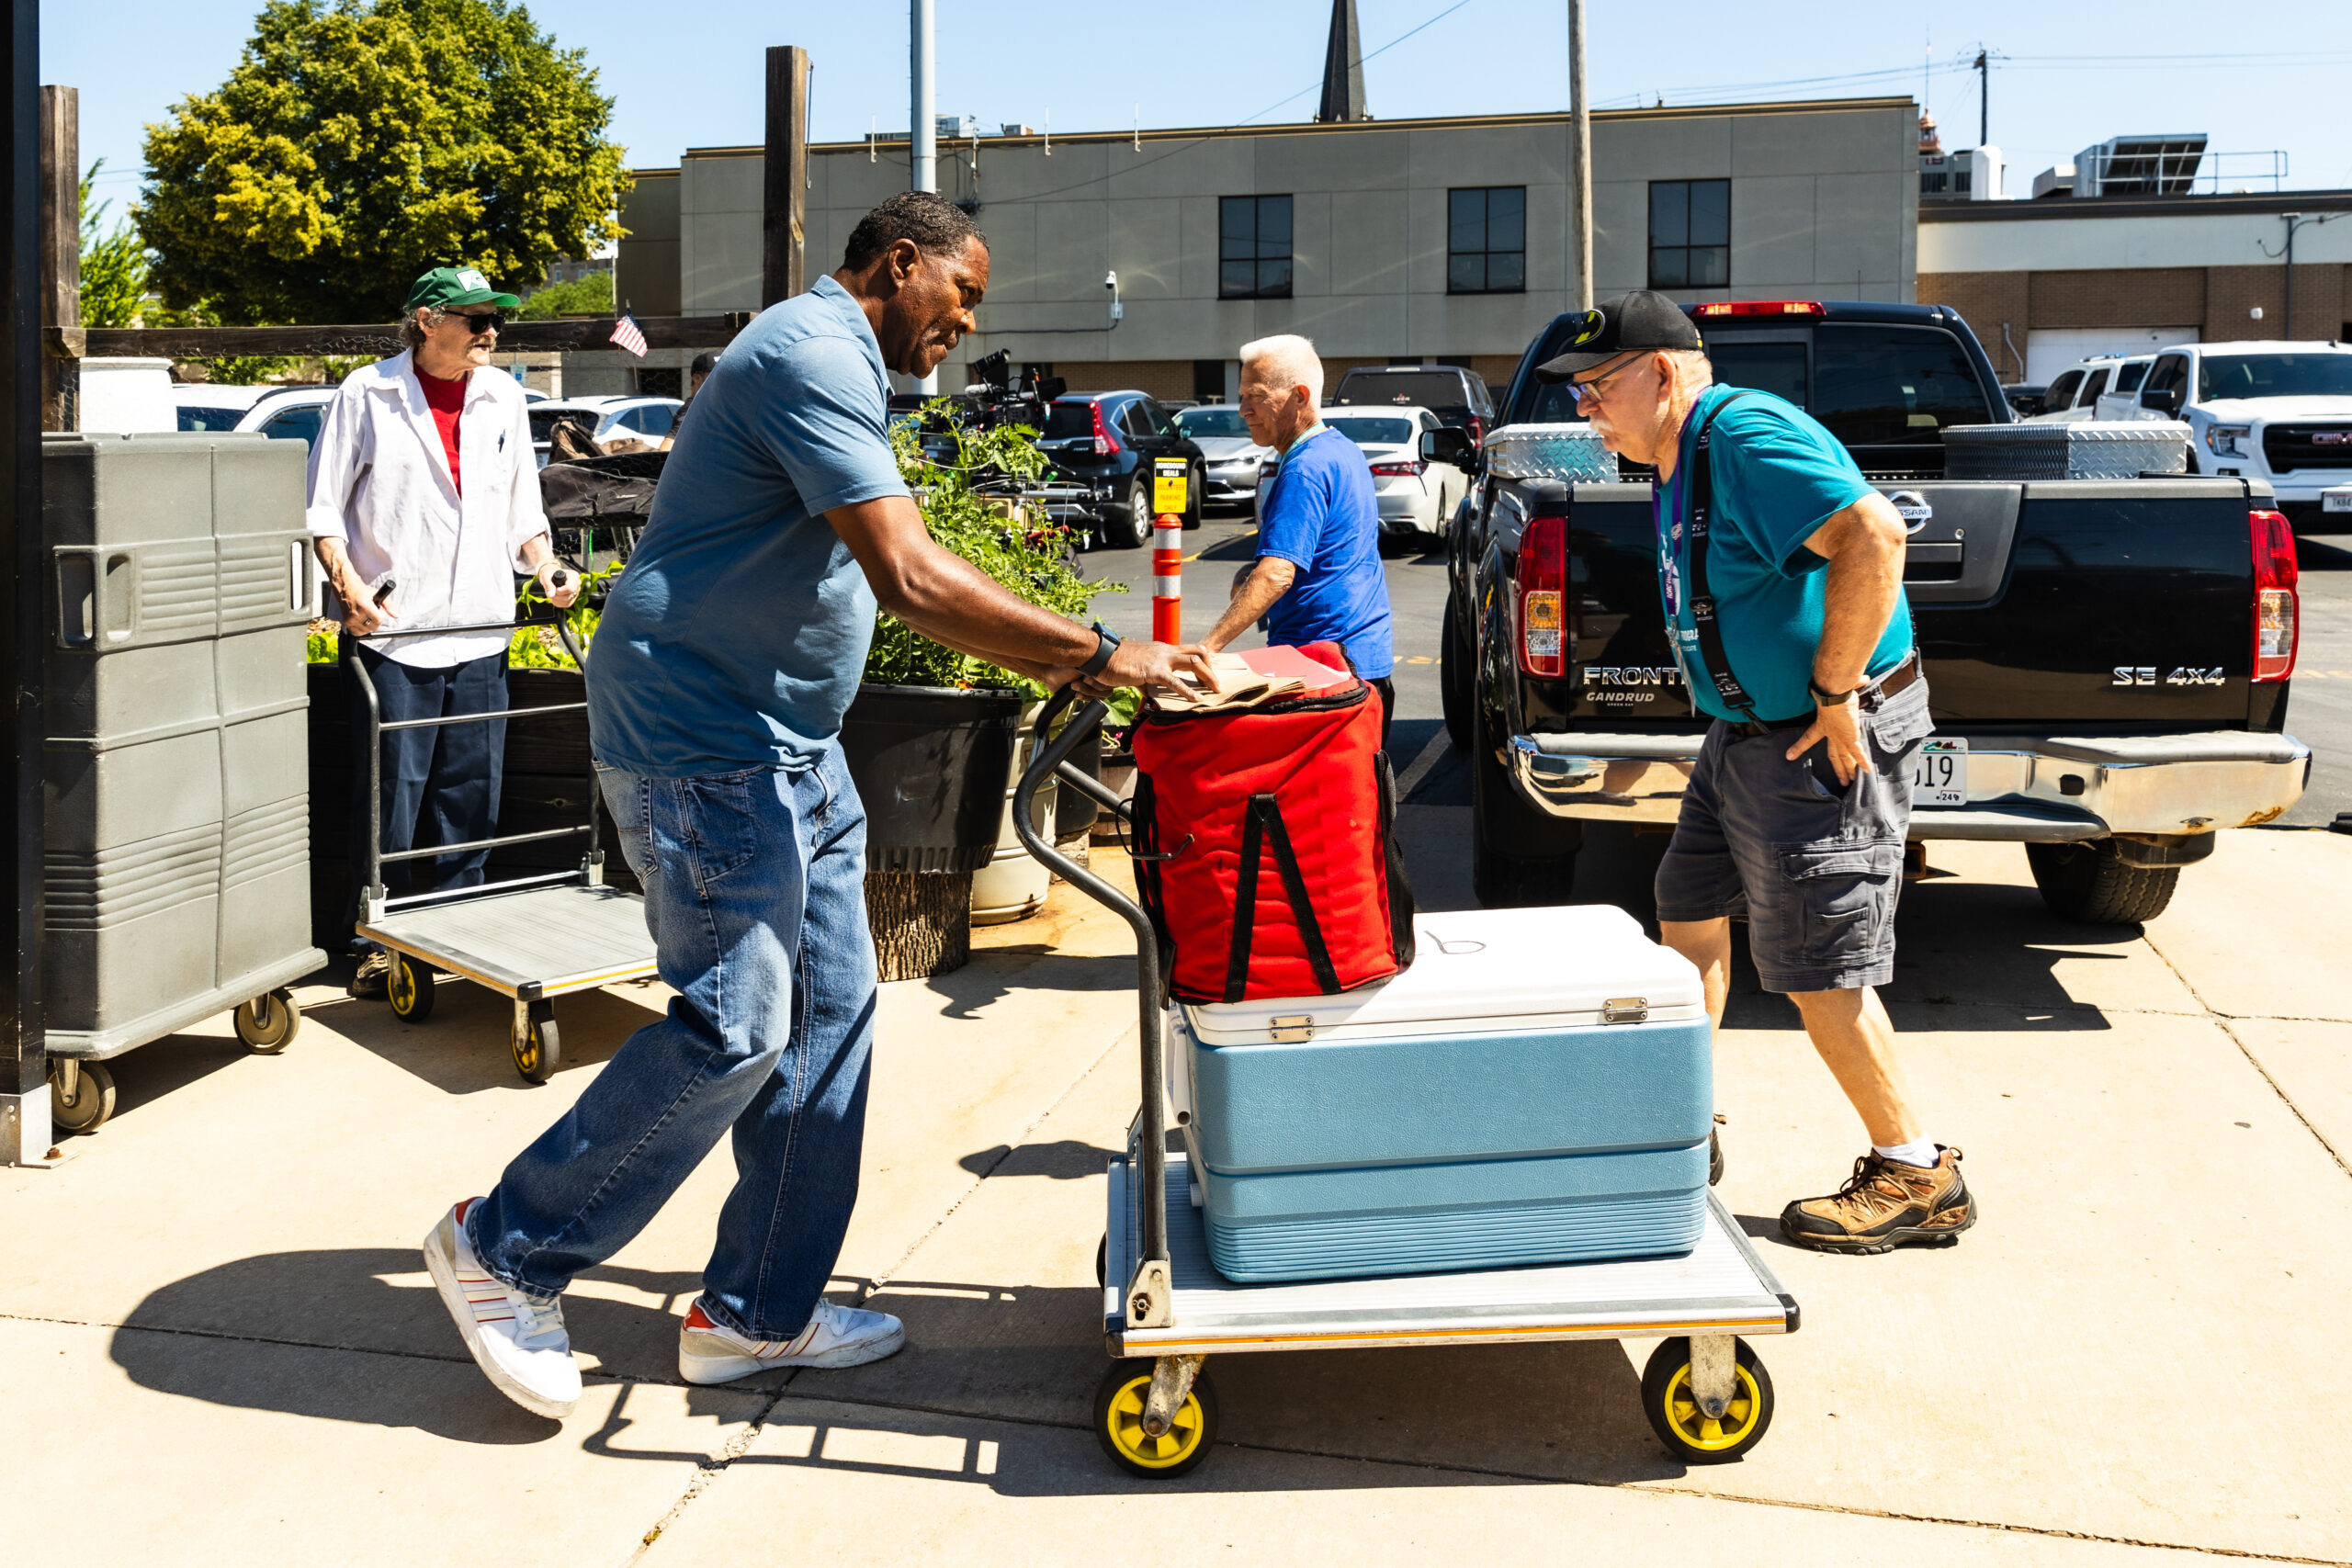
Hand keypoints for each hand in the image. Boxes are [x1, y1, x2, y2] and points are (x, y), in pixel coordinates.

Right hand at [338, 577, 391, 636]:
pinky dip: (362, 629)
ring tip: (367, 616)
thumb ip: (389, 605)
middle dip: (376, 622)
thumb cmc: (363, 592)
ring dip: (369, 626)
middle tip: (373, 614)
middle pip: (373, 627)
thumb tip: (396, 616)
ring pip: (366, 631)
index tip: (379, 612)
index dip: (381, 616)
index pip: (378, 619)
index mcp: (364, 605)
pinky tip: (362, 621)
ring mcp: (350, 619)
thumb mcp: (377, 593)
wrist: (346, 589)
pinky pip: (358, 633)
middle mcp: (356, 613)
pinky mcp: (346, 622)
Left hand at [536, 560, 579, 608]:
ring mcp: (576, 592)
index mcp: (573, 576)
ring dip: (556, 600)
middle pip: (568, 597)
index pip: (570, 588)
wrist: (550, 575)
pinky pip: (566, 604)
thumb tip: (550, 595)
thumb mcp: (546, 577)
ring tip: (552, 593)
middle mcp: (577, 584)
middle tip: (550, 591)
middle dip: (556, 596)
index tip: (554, 588)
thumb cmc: (549, 574)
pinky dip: (558, 603)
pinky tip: (554, 597)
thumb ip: (548, 586)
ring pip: (567, 602)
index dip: (560, 591)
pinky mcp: (573, 598)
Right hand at [1104, 639, 1218, 694]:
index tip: (1210, 673)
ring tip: (1215, 690)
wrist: (1101, 655)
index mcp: (1163, 649)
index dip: (1203, 661)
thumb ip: (1147, 679)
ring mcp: (1161, 659)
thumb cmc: (1115, 662)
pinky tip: (1197, 699)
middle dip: (1211, 667)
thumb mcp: (1137, 668)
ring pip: (1194, 661)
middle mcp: (1166, 650)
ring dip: (1207, 676)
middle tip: (1216, 684)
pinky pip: (1175, 681)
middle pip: (1198, 652)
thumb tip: (1149, 693)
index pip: (1189, 650)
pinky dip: (1188, 691)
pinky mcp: (1153, 671)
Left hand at [1787, 692, 1866, 786]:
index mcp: (1822, 724)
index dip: (1799, 747)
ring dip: (1847, 770)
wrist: (1835, 691)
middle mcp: (1830, 733)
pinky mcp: (1849, 737)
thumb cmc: (1836, 688)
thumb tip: (1864, 678)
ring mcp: (1839, 737)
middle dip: (1836, 768)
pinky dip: (1862, 761)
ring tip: (1849, 782)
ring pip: (1843, 757)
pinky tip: (1866, 771)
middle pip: (1832, 755)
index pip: (1808, 738)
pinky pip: (1856, 752)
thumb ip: (1854, 685)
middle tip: (1838, 781)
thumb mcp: (1844, 689)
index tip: (1789, 756)